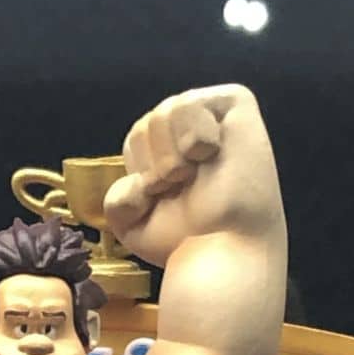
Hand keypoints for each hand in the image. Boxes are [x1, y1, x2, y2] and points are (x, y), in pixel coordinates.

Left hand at [105, 85, 279, 268]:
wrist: (218, 252)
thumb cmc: (188, 243)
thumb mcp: (134, 224)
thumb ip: (119, 197)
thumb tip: (137, 182)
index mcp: (170, 154)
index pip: (135, 141)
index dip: (142, 175)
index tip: (167, 199)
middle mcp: (191, 132)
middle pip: (145, 124)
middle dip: (155, 165)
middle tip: (185, 190)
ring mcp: (213, 116)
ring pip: (163, 114)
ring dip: (172, 157)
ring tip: (196, 177)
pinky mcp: (234, 103)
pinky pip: (188, 104)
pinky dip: (193, 135)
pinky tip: (210, 155)